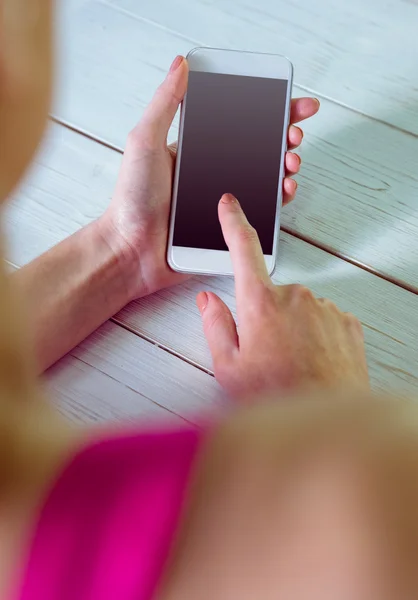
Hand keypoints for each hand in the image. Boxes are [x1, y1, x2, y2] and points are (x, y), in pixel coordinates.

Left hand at [101, 55, 319, 299]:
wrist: (133, 250)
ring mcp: (223, 199)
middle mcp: (212, 172)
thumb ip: (164, 104)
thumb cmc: (132, 200)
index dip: (267, 110)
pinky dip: (278, 198)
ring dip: (285, 166)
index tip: (289, 100)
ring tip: (290, 162)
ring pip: (265, 178)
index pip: (238, 123)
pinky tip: (285, 189)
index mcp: (196, 150)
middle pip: (260, 148)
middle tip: (294, 133)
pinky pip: (261, 209)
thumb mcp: (145, 142)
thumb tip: (180, 65)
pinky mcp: (228, 224)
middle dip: (285, 136)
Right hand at [196, 194, 368, 400]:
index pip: (243, 249)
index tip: (230, 204)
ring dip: (293, 328)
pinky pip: (324, 319)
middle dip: (266, 316)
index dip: (234, 222)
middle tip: (267, 353)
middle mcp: (294, 296)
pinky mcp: (346, 321)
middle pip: (271, 294)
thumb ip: (215, 326)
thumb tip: (208, 299)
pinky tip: (313, 362)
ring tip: (293, 363)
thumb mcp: (229, 368)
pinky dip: (316, 335)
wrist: (328, 420)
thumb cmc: (276, 397)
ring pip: (299, 309)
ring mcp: (324, 307)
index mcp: (259, 303)